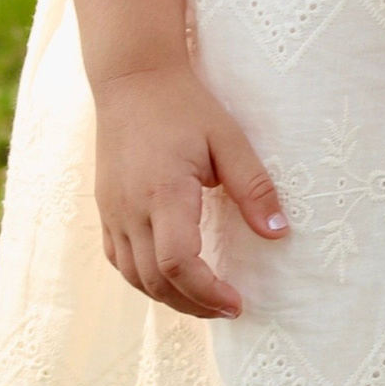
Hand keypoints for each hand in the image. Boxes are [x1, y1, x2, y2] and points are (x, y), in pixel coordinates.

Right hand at [91, 62, 285, 317]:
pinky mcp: (105, 208)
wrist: (132, 78)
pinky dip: (145, 279)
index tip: (237, 302)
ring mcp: (112, 211)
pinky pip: (119, 259)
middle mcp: (130, 208)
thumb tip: (278, 233)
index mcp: (163, 192)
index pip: (176, 264)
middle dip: (194, 304)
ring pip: (133, 276)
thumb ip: (253, 187)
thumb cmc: (184, 105)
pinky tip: (171, 278)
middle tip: (230, 307)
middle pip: (154, 280)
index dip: (207, 293)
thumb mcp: (229, 139)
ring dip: (170, 297)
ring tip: (206, 299)